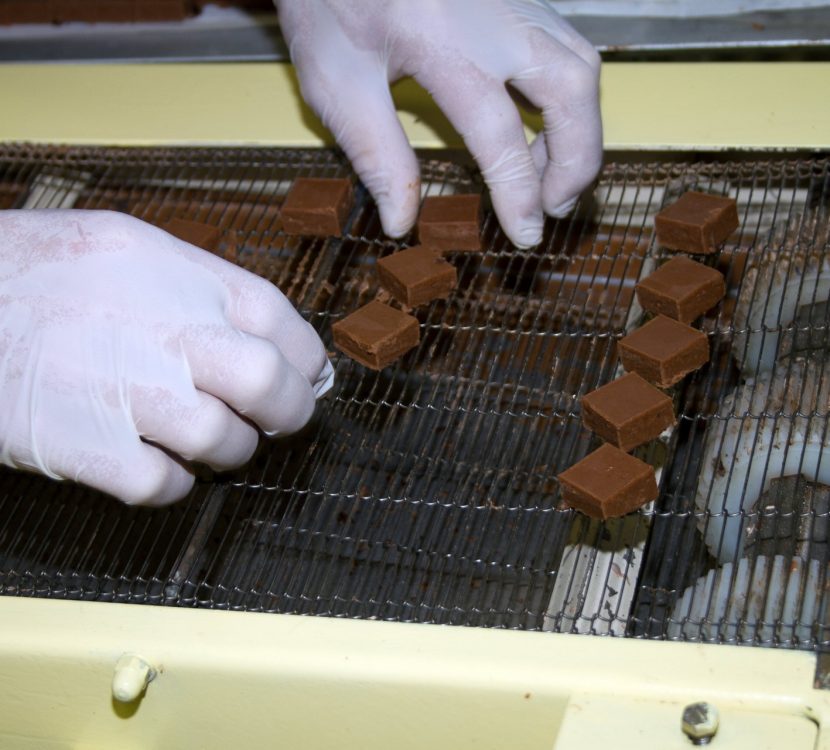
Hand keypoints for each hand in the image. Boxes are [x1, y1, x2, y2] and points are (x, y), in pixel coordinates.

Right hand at [0, 210, 332, 505]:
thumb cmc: (36, 273)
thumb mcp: (127, 249)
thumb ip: (203, 287)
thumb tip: (271, 338)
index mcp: (179, 273)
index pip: (279, 320)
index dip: (306, 359)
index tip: (306, 377)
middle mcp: (164, 329)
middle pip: (268, 382)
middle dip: (289, 411)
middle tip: (278, 420)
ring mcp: (129, 392)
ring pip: (225, 442)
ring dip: (228, 449)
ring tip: (202, 437)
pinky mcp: (89, 447)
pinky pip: (166, 484)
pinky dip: (172, 481)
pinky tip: (152, 460)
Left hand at [276, 0, 601, 247]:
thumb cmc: (329, 2)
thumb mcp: (336, 82)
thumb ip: (376, 154)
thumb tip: (402, 220)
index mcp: (445, 44)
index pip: (502, 134)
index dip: (519, 193)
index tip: (525, 235)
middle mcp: (495, 18)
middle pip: (572, 90)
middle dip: (577, 160)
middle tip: (554, 207)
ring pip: (580, 64)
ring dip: (579, 127)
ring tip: (547, 174)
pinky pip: (566, 46)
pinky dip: (568, 94)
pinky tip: (541, 123)